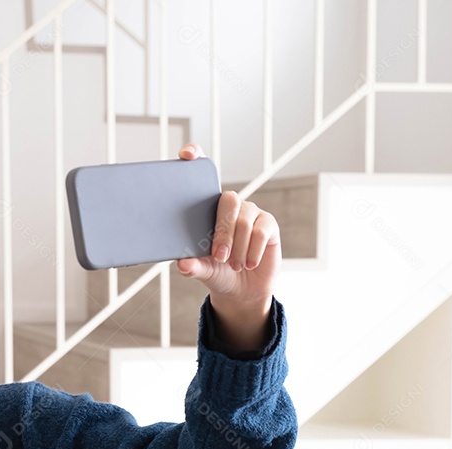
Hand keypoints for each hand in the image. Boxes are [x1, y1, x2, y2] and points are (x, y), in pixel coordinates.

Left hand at [174, 143, 279, 318]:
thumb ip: (193, 266)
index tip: (186, 154)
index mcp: (207, 209)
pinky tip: (248, 264)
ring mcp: (250, 212)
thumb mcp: (202, 271)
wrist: (242, 290)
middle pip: (228, 201)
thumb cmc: (217, 272)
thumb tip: (183, 264)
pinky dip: (252, 251)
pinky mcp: (269, 224)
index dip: (195, 157)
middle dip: (222, 231)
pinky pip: (261, 231)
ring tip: (233, 265)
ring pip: (244, 220)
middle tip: (219, 256)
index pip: (202, 175)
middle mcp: (230, 205)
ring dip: (238, 247)